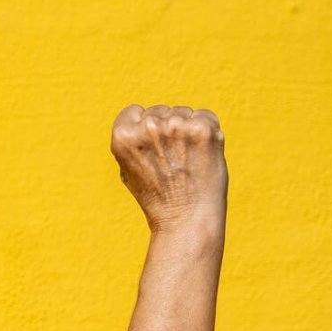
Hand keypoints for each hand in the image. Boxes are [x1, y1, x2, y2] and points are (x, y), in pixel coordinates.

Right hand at [110, 105, 225, 232]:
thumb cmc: (157, 199)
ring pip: (183, 112)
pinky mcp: (203, 129)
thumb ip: (132, 143)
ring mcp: (177, 126)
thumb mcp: (128, 170)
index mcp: (123, 136)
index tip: (152, 150)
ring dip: (188, 130)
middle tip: (172, 161)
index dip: (143, 130)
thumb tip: (142, 120)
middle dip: (167, 130)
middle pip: (160, 110)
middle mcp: (148, 127)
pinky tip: (202, 155)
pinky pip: (205, 117)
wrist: (186, 220)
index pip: (134, 112)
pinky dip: (207, 133)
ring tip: (187, 160)